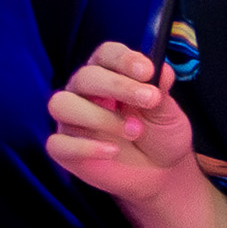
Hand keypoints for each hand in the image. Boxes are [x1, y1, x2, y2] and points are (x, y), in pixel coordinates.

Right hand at [45, 41, 202, 213]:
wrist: (161, 172)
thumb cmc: (161, 135)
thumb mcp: (168, 113)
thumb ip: (161, 92)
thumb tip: (163, 71)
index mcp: (110, 75)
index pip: (106, 55)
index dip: (124, 59)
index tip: (147, 71)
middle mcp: (85, 93)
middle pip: (85, 77)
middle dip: (117, 86)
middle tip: (149, 100)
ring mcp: (72, 120)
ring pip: (62, 105)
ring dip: (99, 116)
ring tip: (134, 131)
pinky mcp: (65, 149)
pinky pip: (57, 143)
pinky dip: (84, 147)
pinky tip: (112, 151)